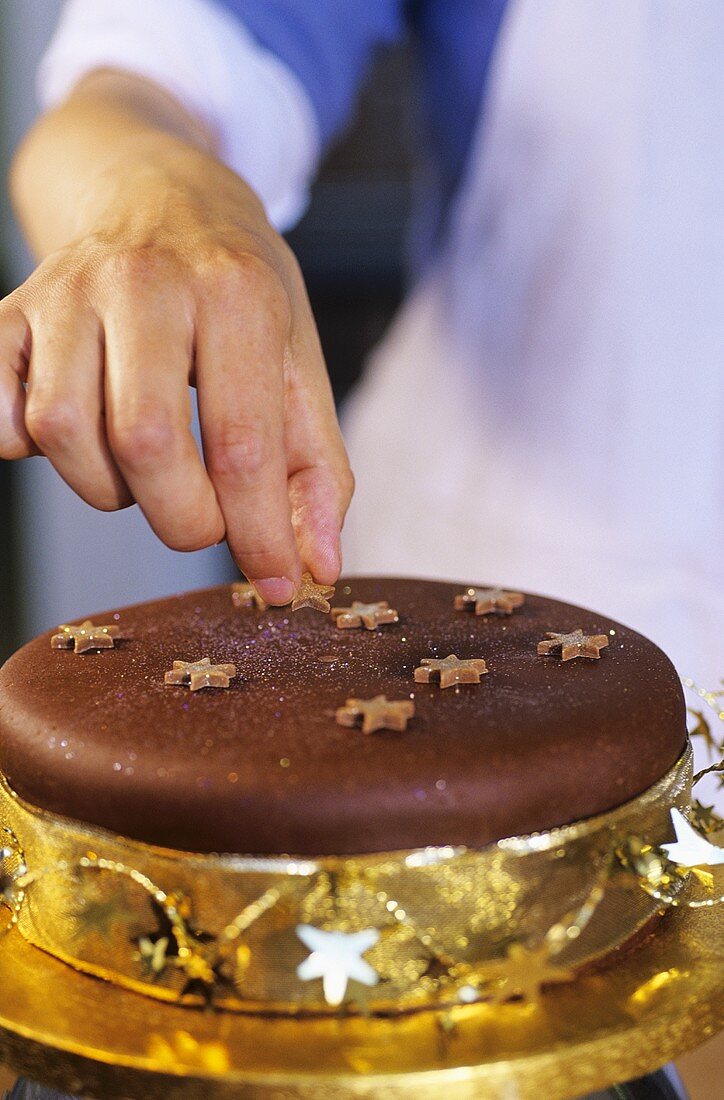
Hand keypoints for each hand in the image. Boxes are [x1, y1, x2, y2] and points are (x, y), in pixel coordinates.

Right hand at [1, 78, 352, 603]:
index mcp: (236, 293)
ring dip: (108, 486)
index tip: (275, 583)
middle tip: (204, 514)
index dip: (258, 535)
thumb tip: (314, 569)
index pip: (242, 445)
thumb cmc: (239, 291)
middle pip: (144, 443)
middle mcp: (145, 281)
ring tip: (144, 465)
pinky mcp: (8, 312)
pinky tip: (79, 431)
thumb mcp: (299, 364)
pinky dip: (26, 445)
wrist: (157, 192)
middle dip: (182, 517)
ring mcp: (65, 291)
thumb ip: (316, 471)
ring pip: (62, 431)